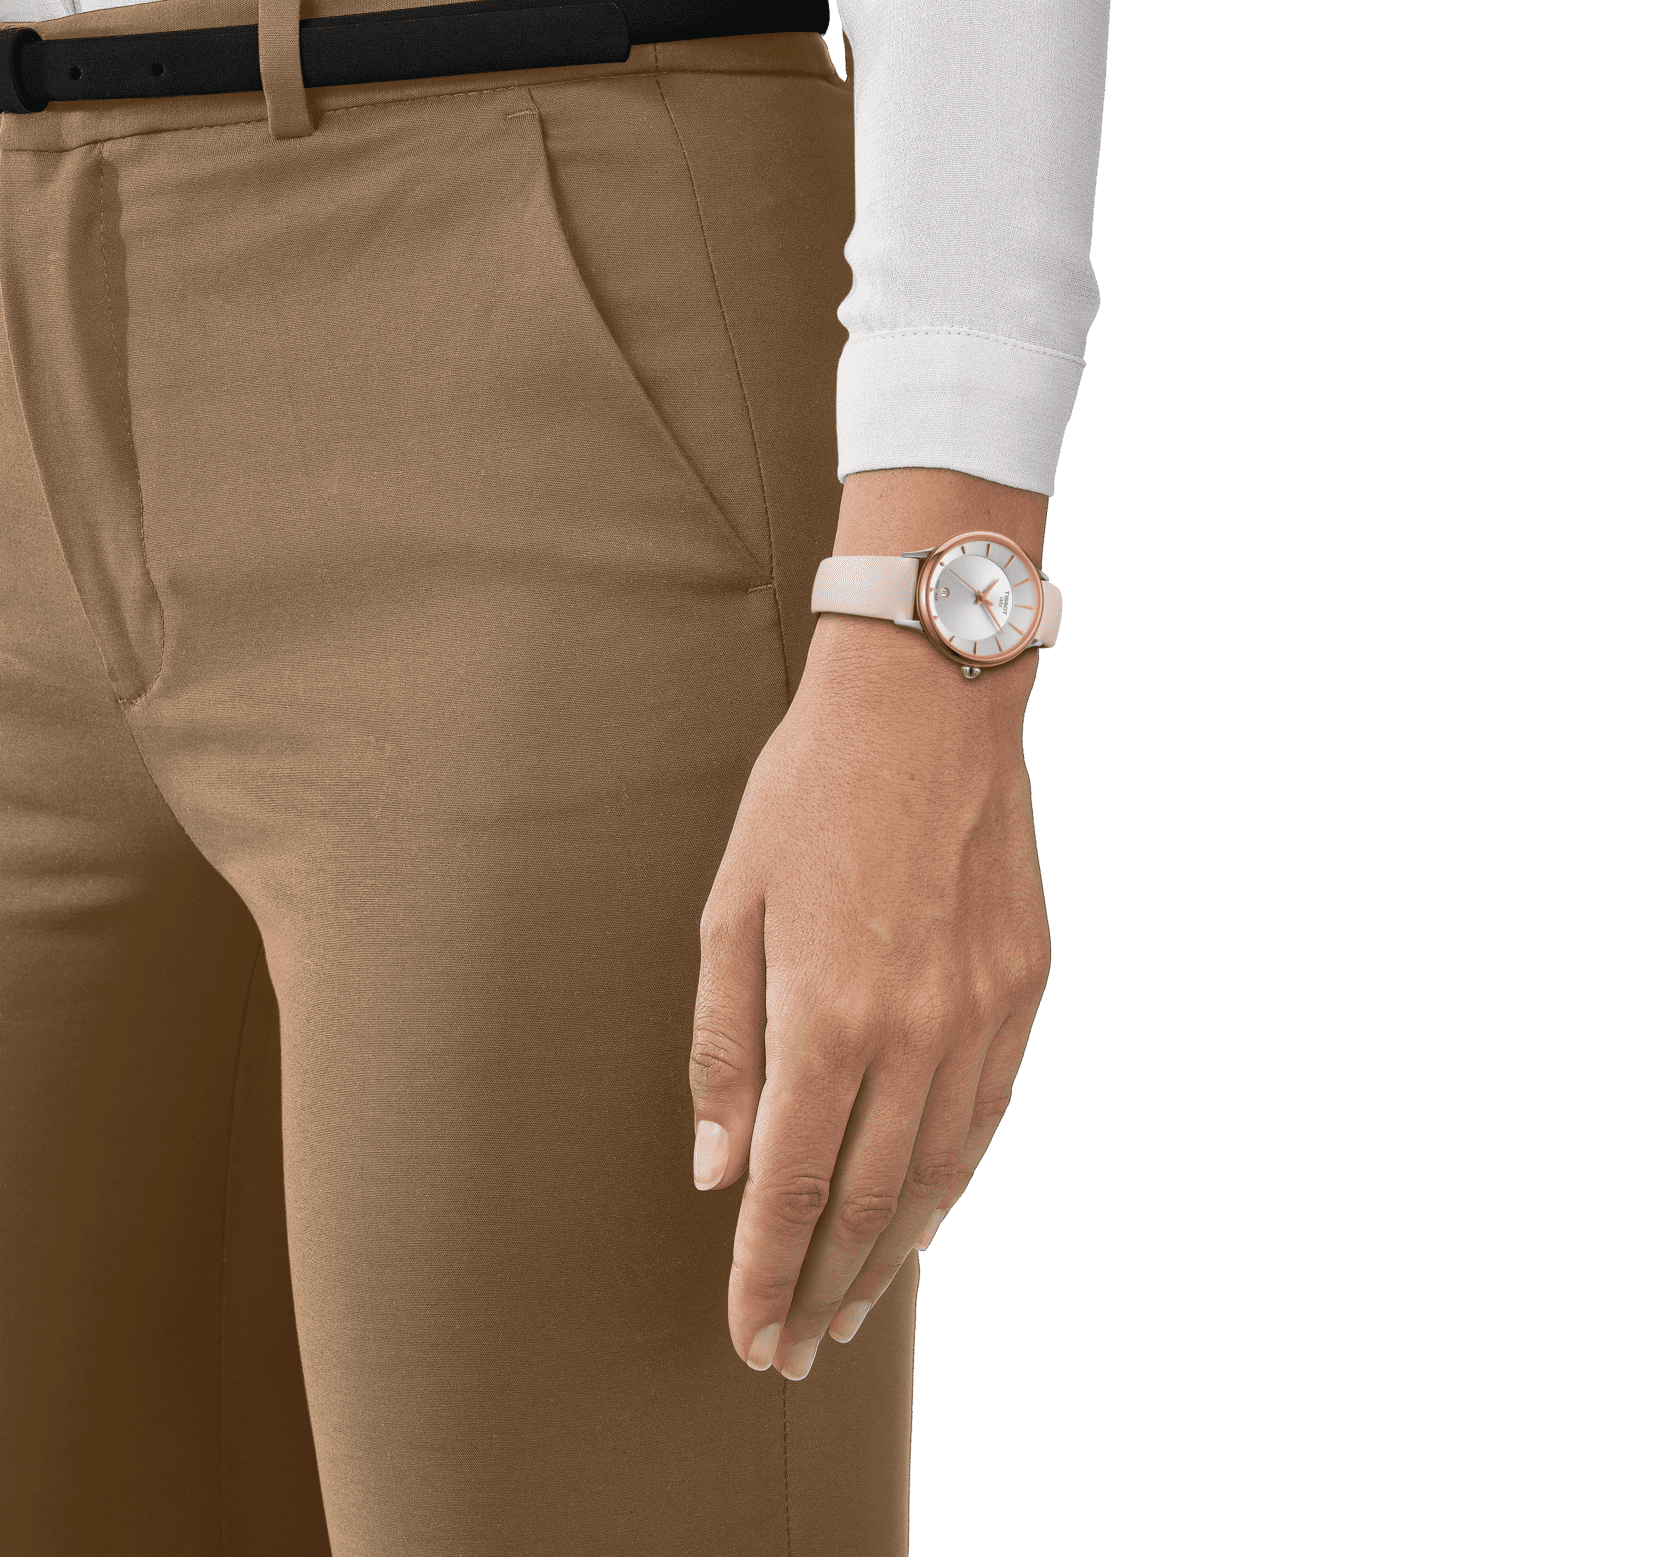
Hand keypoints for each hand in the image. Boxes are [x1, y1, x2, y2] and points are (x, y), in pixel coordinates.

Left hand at [688, 607, 1051, 1380]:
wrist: (927, 702)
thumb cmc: (809, 795)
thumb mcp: (732, 906)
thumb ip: (725, 1042)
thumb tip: (718, 1165)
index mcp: (825, 1013)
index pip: (786, 1187)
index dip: (764, 1276)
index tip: (750, 1340)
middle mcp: (913, 1032)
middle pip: (864, 1200)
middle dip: (825, 1286)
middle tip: (800, 1348)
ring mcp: (981, 1013)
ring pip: (937, 1174)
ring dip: (890, 1252)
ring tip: (856, 1303)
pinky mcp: (1025, 986)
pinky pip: (988, 1114)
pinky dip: (953, 1179)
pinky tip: (925, 1212)